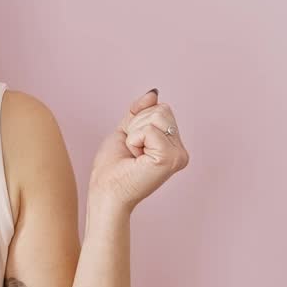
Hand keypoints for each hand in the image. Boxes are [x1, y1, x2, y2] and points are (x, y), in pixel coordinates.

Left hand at [88, 88, 189, 210]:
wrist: (106, 191)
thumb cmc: (113, 168)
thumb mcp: (126, 132)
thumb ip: (140, 113)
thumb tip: (153, 94)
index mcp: (174, 145)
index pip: (161, 109)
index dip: (138, 121)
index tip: (134, 144)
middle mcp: (181, 151)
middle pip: (161, 110)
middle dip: (137, 125)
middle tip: (133, 151)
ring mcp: (178, 155)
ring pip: (156, 116)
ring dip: (135, 134)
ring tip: (134, 155)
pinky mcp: (170, 158)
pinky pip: (149, 129)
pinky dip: (134, 140)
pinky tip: (136, 159)